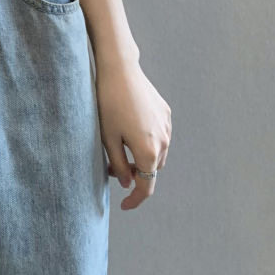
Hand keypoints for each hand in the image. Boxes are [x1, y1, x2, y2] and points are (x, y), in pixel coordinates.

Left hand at [95, 56, 171, 209]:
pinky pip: (159, 135)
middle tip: (112, 165)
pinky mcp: (165, 112)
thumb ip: (118, 165)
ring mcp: (167, 126)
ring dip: (142, 156)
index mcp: (149, 151)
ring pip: (157, 152)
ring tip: (119, 144)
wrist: (119, 69)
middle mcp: (164, 141)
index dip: (135, 199)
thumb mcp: (107, 137)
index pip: (146, 186)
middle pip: (152, 168)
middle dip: (135, 172)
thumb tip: (128, 183)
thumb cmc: (108, 103)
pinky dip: (147, 139)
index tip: (124, 205)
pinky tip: (129, 126)